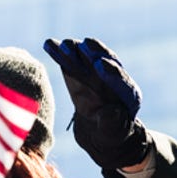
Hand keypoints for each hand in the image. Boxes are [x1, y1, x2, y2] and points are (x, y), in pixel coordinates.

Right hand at [43, 38, 149, 168]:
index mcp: (127, 94)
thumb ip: (112, 123)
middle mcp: (113, 77)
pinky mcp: (79, 70)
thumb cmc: (109, 133)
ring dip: (76, 50)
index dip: (112, 72)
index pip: (121, 80)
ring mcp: (95, 71)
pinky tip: (49, 44)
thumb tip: (110, 111)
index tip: (100, 65)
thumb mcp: (112, 132)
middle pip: (106, 60)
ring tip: (64, 47)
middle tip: (84, 47)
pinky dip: (60, 53)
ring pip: (87, 56)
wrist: (99, 129)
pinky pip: (69, 60)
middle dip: (95, 53)